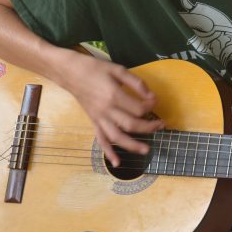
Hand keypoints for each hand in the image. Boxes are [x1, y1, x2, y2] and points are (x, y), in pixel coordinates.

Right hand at [58, 51, 160, 166]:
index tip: (156, 101)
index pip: (139, 108)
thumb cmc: (95, 68)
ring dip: (132, 146)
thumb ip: (136, 82)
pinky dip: (108, 153)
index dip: (151, 106)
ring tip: (146, 150)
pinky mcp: (93, 122)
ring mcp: (99, 118)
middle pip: (132, 125)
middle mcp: (107, 111)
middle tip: (162, 125)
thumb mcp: (118, 69)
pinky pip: (101, 140)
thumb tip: (151, 96)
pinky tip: (117, 163)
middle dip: (149, 127)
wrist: (70, 72)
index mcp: (114, 96)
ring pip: (117, 137)